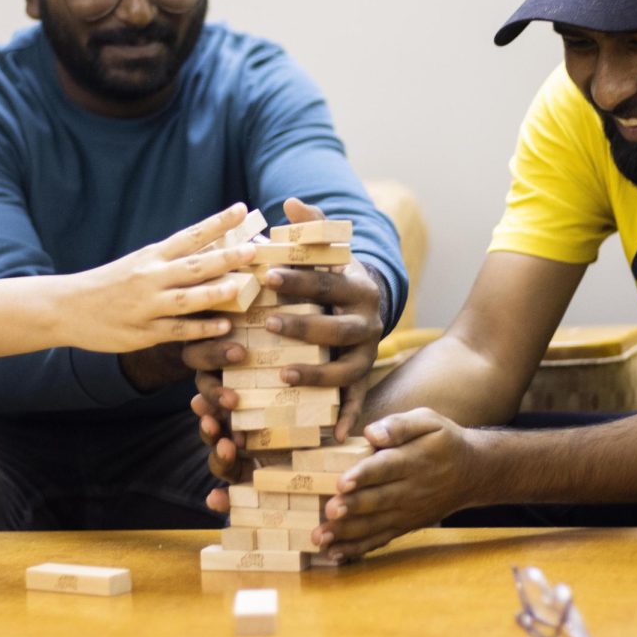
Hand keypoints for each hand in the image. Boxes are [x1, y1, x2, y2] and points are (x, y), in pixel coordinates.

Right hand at [80, 202, 256, 389]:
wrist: (67, 307)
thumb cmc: (110, 283)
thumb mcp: (140, 262)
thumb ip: (173, 259)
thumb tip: (214, 246)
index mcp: (152, 256)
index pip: (190, 235)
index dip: (217, 223)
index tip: (241, 208)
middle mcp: (151, 277)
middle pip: (193, 265)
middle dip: (224, 257)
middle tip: (252, 250)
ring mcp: (147, 306)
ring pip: (186, 298)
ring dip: (214, 292)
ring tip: (240, 287)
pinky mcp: (143, 332)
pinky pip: (177, 330)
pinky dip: (201, 329)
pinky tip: (223, 326)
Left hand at [262, 196, 382, 439]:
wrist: (371, 304)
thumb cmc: (335, 278)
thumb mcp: (328, 253)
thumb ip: (311, 229)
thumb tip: (290, 201)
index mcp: (355, 287)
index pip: (324, 282)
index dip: (297, 280)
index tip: (266, 275)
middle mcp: (367, 321)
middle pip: (336, 328)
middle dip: (303, 327)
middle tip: (268, 325)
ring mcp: (368, 353)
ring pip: (346, 369)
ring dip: (316, 374)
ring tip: (282, 374)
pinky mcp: (364, 378)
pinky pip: (357, 401)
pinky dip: (348, 417)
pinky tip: (334, 435)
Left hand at [312, 408, 476, 560]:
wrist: (472, 473)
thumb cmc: (443, 441)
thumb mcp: (428, 421)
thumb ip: (400, 425)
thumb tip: (372, 433)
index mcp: (414, 460)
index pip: (386, 468)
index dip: (364, 475)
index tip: (342, 481)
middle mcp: (410, 490)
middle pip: (378, 500)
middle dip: (352, 507)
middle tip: (329, 511)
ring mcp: (407, 512)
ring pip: (375, 524)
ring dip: (347, 532)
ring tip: (321, 537)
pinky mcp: (405, 526)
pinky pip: (380, 539)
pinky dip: (358, 549)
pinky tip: (334, 553)